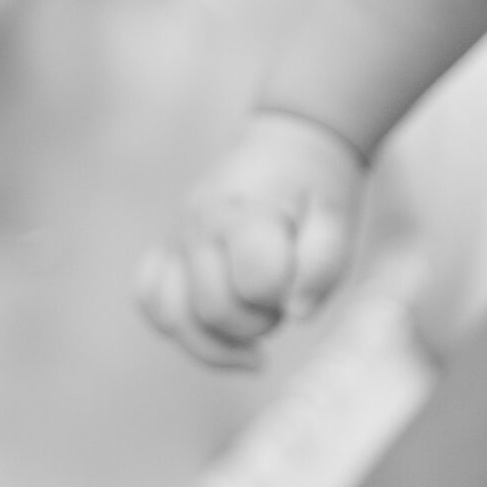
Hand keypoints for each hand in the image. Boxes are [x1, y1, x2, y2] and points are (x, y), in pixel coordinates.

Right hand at [136, 111, 364, 367]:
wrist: (286, 148)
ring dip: (221, 338)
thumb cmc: (314, 190)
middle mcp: (199, 223)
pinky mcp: (164, 248)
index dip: (285, 296)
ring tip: (254, 324)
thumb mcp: (336, 217)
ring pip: (174, 318)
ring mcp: (175, 236)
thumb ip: (324, 264)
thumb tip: (297, 311)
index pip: (256, 283)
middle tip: (282, 301)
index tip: (299, 283)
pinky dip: (180, 328)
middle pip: (213, 310)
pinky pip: (150, 301)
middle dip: (257, 322)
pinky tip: (217, 332)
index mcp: (247, 210)